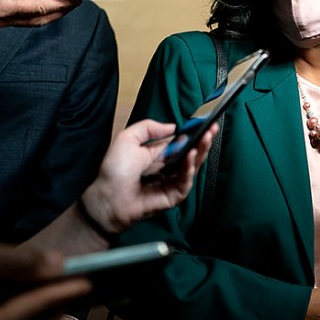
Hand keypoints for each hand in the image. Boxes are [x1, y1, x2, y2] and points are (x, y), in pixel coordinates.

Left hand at [81, 119, 216, 234]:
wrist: (106, 196)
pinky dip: (189, 169)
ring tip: (206, 138)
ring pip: (193, 167)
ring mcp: (172, 183)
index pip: (182, 143)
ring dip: (201, 152)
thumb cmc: (115, 169)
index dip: (194, 133)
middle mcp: (169, 168)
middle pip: (192, 154)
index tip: (205, 122)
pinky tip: (190, 157)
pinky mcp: (172, 196)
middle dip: (204, 141)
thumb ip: (149, 127)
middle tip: (212, 128)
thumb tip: (173, 127)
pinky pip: (185, 182)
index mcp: (160, 155)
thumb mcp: (128, 138)